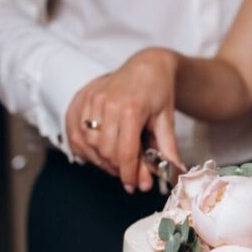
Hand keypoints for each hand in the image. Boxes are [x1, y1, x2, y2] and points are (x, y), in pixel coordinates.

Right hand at [65, 48, 182, 192]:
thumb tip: (174, 177)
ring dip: (102, 160)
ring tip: (117, 163)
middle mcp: (107, 103)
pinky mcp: (82, 99)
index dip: (129, 174)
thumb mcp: (166, 121)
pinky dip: (86, 147)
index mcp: (131, 109)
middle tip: (128, 175)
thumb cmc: (158, 92)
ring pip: (89, 144)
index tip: (133, 186)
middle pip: (106, 151)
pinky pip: (77, 132)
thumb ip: (167, 151)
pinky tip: (99, 152)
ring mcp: (92, 100)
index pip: (126, 152)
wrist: (147, 65)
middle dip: (118, 169)